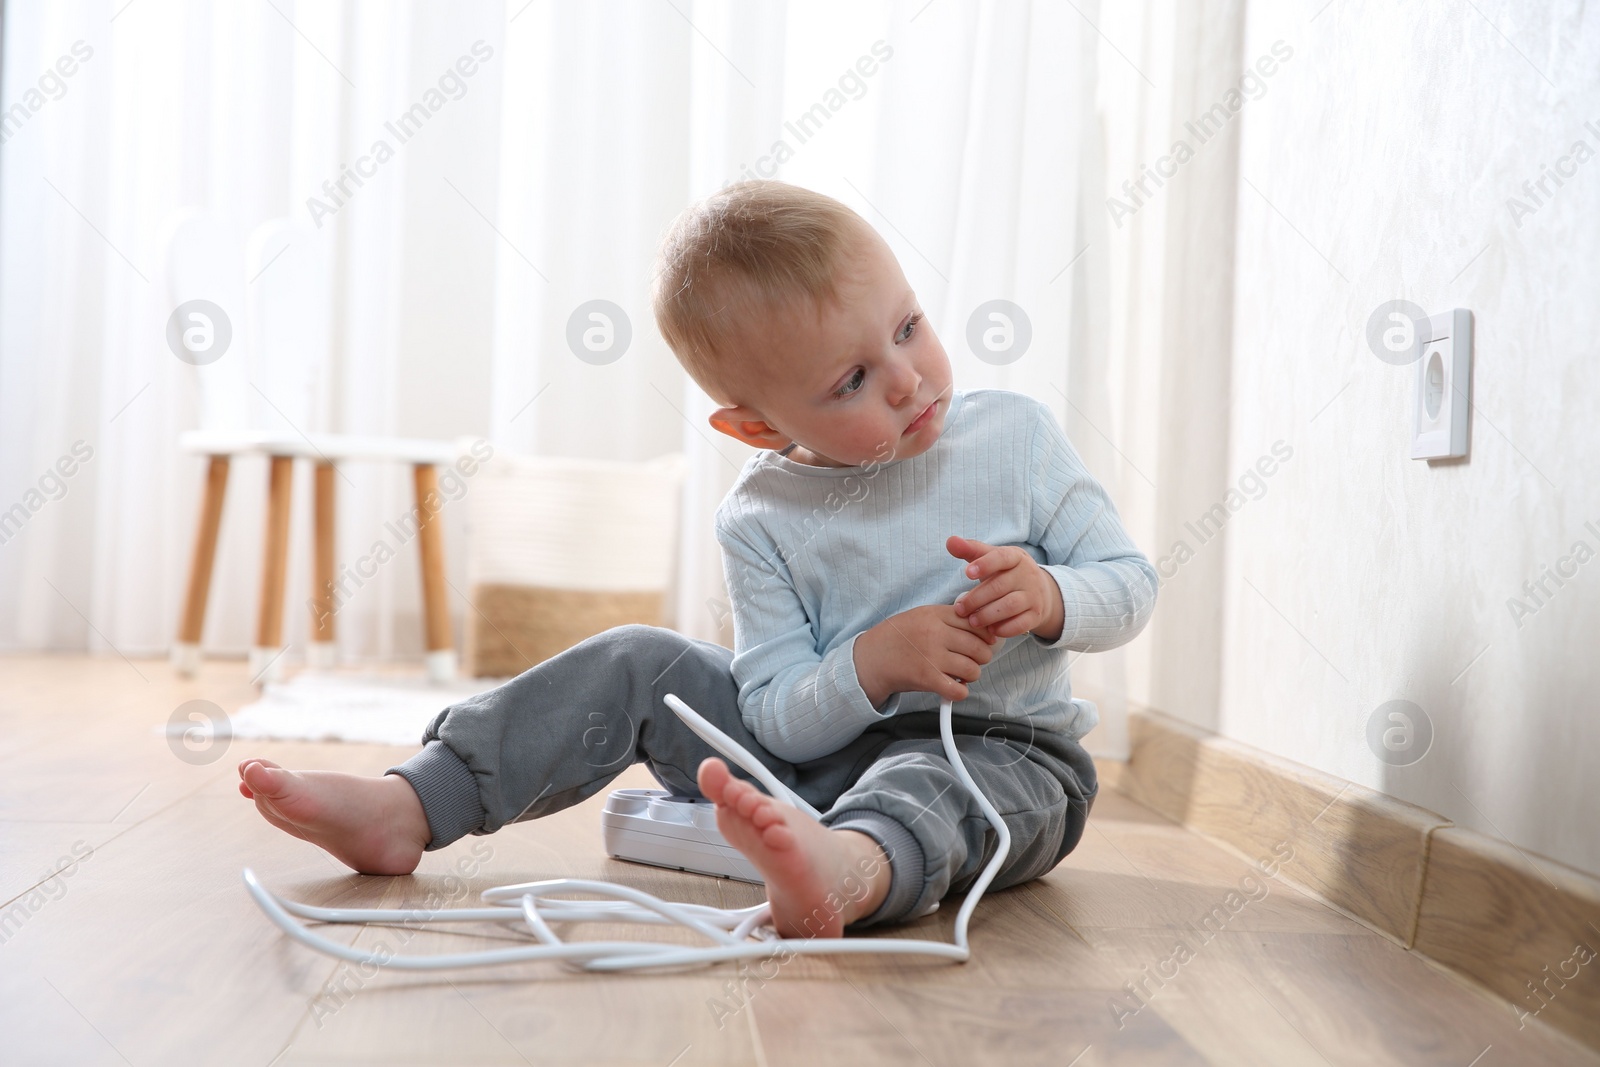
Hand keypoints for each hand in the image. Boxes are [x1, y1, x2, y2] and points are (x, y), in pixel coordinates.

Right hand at [853, 604, 998, 706]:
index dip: (985, 635)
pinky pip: (958, 690)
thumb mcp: (920, 615)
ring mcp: (931, 656)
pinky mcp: (926, 678)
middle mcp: (934, 633)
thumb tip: (980, 627)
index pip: (975, 623)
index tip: (985, 641)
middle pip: (978, 647)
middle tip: (973, 660)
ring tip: (961, 674)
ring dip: (972, 675)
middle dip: (981, 656)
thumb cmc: (896, 638)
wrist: (870, 658)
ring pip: (973, 669)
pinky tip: (953, 687)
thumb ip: (947, 618)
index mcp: (934, 614)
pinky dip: (960, 692)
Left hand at [947, 535, 1064, 641]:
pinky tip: (990, 630)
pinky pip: (1021, 624)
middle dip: (977, 599)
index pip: (1001, 557)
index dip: (984, 564)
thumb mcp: (992, 558)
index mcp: (1015, 557)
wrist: (1039, 592)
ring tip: (972, 621)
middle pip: (1000, 586)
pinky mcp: (1036, 615)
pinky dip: (1004, 629)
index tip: (967, 573)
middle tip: (960, 608)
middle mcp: (1028, 575)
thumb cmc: (1006, 573)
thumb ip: (970, 550)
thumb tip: (950, 541)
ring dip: (988, 615)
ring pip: (1010, 606)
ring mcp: (1034, 595)